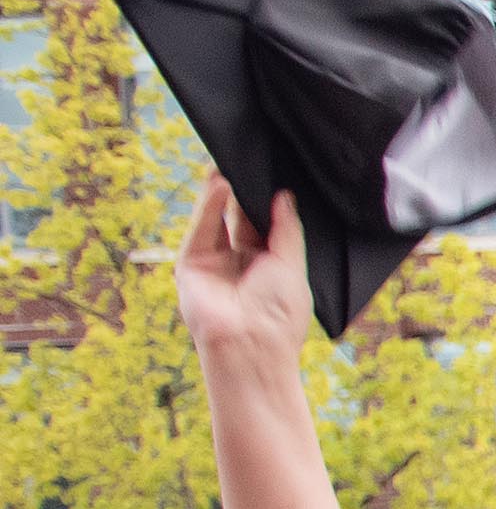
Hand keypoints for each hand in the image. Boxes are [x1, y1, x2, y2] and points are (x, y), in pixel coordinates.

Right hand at [176, 180, 313, 361]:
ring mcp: (215, 263)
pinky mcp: (191, 263)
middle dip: (243, 193)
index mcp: (270, 267)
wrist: (250, 345)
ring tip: (229, 163)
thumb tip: (284, 197)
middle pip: (239, 219)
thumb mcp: (292, 265)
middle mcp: (241, 264)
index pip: (266, 227)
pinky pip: (201, 228)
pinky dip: (208, 206)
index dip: (267, 203)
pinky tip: (218, 184)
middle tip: (249, 163)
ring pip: (217, 219)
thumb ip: (287, 229)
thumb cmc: (279, 314)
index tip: (272, 176)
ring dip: (222, 192)